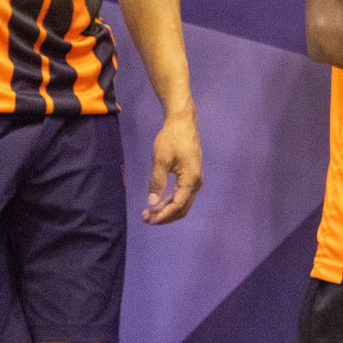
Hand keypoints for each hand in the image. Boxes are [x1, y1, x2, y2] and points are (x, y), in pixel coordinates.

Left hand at [143, 110, 202, 224]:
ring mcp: (195, 179)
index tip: (148, 219)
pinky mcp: (191, 175)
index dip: (163, 215)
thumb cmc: (172, 139)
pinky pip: (182, 194)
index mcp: (191, 179)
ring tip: (149, 212)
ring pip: (183, 202)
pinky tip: (158, 201)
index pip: (177, 205)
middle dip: (165, 216)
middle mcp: (196, 182)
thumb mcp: (161, 160)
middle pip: (183, 208)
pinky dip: (170, 201)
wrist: (183, 123)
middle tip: (146, 218)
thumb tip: (152, 203)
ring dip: (167, 209)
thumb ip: (157, 182)